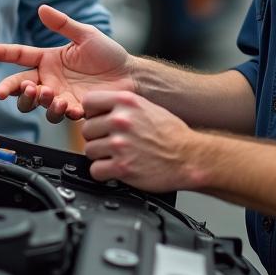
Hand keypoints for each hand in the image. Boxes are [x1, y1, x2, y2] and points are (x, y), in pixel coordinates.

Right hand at [0, 4, 135, 122]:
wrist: (130, 75)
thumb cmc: (108, 54)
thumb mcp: (86, 35)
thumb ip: (63, 24)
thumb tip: (42, 8)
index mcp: (49, 59)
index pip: (21, 56)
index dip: (5, 53)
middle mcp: (50, 79)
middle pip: (21, 87)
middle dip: (14, 88)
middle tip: (23, 86)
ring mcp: (61, 96)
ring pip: (37, 104)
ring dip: (39, 101)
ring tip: (51, 94)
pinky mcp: (74, 109)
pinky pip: (61, 114)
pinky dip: (62, 111)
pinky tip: (69, 105)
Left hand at [81, 90, 195, 191]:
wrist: (189, 157)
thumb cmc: (171, 134)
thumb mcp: (147, 107)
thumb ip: (122, 107)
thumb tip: (101, 110)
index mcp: (127, 102)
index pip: (88, 102)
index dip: (92, 113)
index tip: (98, 120)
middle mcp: (121, 120)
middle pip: (86, 129)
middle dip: (96, 137)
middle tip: (110, 142)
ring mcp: (120, 144)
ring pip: (89, 150)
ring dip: (100, 156)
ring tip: (115, 155)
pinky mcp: (122, 167)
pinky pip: (95, 170)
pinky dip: (103, 172)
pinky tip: (115, 168)